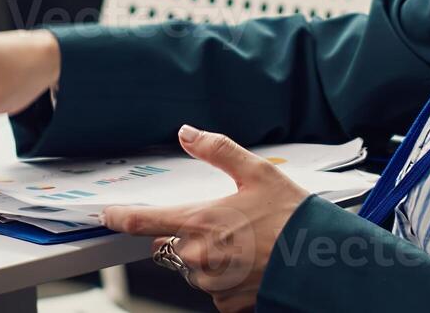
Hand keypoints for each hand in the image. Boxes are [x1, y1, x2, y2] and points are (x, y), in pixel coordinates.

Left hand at [102, 125, 310, 312]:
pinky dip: (224, 279)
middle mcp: (198, 257)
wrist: (322, 262)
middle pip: (171, 246)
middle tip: (222, 224)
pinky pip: (213, 290)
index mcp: (199, 222)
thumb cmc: (291, 216)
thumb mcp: (257, 172)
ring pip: (192, 269)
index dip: (120, 217)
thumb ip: (217, 150)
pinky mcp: (226, 303)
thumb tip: (187, 132)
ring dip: (206, 259)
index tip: (107, 214)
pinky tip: (249, 265)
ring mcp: (211, 283)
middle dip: (187, 235)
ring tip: (242, 245)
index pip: (143, 221)